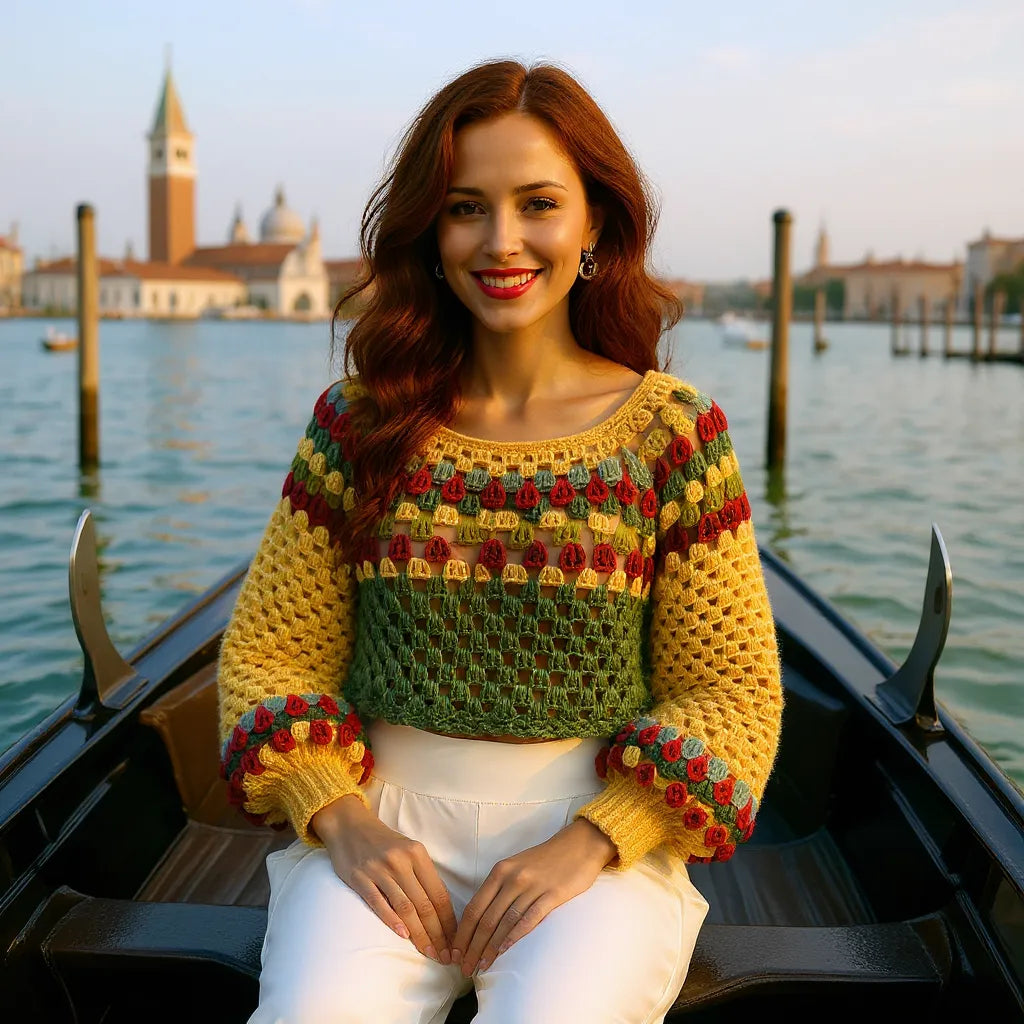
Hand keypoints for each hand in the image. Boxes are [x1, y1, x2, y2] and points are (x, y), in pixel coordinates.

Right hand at [312, 794, 457, 963]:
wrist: (349, 825)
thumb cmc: (383, 842)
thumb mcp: (408, 850)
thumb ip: (422, 875)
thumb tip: (441, 910)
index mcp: (417, 854)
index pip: (439, 893)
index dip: (448, 921)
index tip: (454, 941)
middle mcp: (401, 861)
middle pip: (425, 904)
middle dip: (437, 934)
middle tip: (445, 956)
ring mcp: (379, 869)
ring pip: (405, 907)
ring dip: (419, 934)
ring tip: (429, 952)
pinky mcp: (360, 877)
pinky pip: (379, 902)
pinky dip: (392, 920)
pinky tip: (404, 936)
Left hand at [452, 818, 616, 975]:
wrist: (579, 844)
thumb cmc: (546, 859)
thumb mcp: (516, 866)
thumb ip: (499, 888)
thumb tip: (481, 919)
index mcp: (500, 871)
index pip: (474, 907)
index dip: (462, 933)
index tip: (455, 952)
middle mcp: (512, 878)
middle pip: (486, 919)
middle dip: (472, 947)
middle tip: (464, 968)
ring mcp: (532, 886)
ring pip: (504, 922)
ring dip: (490, 948)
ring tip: (481, 966)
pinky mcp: (552, 894)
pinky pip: (529, 918)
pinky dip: (514, 937)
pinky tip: (505, 952)